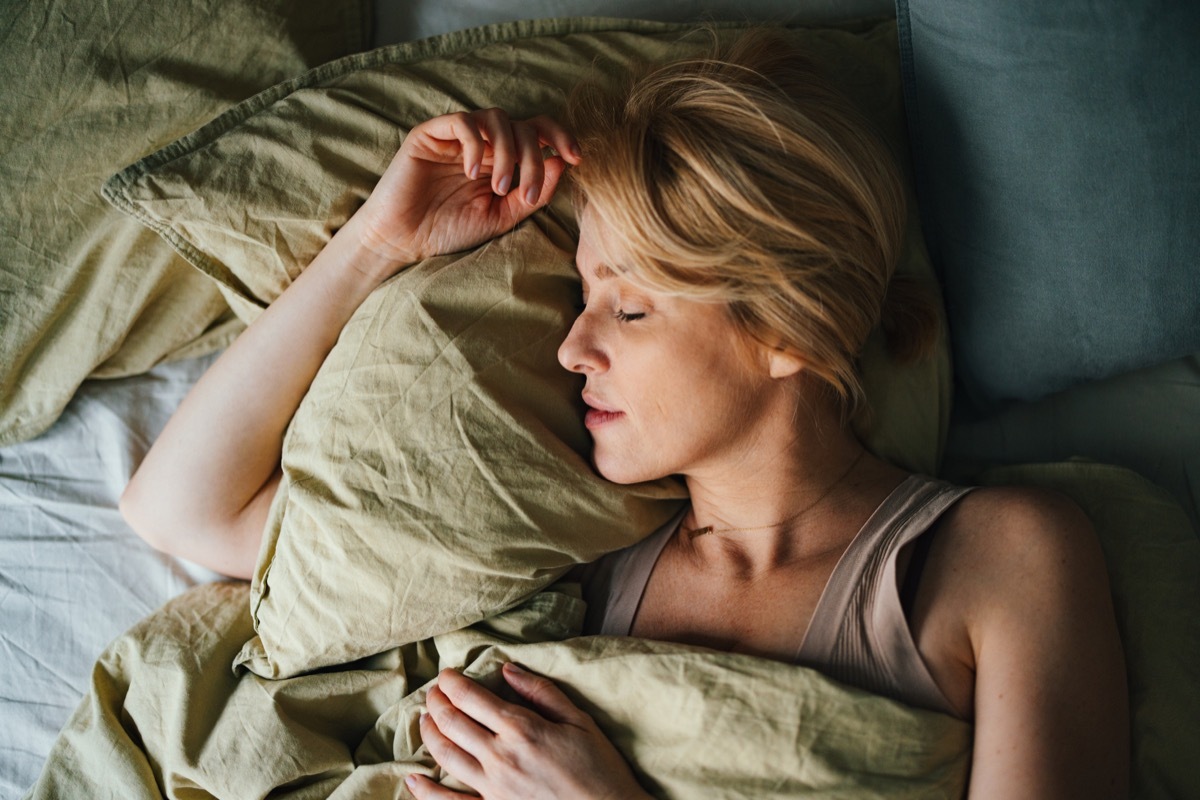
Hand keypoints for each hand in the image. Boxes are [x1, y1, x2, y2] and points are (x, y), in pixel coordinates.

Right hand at [354, 109, 580, 279]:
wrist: (404, 240)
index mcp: (502, 159)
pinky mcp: (431, 134)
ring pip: (497, 119)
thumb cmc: (450, 230)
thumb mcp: (501, 216)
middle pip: (523, 126)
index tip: (577, 158)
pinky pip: (463, 122)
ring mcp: (457, 136)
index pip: (538, 131)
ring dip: (508, 152)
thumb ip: (531, 193)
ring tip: (499, 188)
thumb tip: (561, 163)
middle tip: (525, 193)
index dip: (560, 137)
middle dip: (533, 159)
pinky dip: (476, 145)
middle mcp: (483, 143)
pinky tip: (472, 173)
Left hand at [407, 664, 650, 799]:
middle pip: (452, 722)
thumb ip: (541, 692)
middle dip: (437, 701)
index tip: (446, 674)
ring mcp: (493, 788)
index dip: (452, 682)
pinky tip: (413, 778)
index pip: (471, 698)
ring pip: (445, 755)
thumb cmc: (599, 768)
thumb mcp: (579, 721)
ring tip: (425, 718)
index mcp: (522, 728)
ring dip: (429, 732)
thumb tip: (507, 670)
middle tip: (433, 691)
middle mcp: (501, 756)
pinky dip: (426, 791)